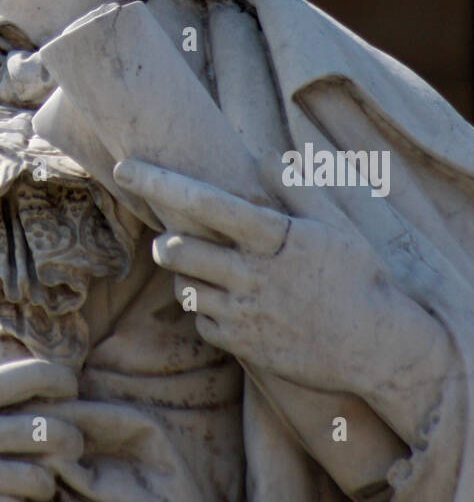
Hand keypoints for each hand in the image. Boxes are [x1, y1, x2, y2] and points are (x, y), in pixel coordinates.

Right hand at [0, 359, 82, 501]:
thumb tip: (4, 375)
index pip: (36, 377)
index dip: (63, 381)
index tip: (67, 388)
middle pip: (52, 433)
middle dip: (71, 439)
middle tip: (69, 442)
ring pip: (41, 480)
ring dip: (48, 479)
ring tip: (39, 477)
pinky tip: (12, 501)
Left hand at [114, 158, 430, 398]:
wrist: (377, 346)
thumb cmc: (357, 276)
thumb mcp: (334, 225)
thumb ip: (295, 187)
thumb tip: (261, 155)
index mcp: (273, 237)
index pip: (205, 201)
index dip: (160, 182)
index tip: (123, 168)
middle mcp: (254, 274)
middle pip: (178, 250)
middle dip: (165, 242)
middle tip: (171, 240)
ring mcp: (247, 313)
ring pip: (185, 288)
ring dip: (184, 277)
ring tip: (207, 273)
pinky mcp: (245, 346)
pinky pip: (202, 323)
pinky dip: (205, 312)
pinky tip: (228, 304)